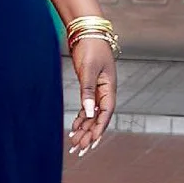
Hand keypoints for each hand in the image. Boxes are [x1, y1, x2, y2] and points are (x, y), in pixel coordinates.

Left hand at [68, 37, 115, 156]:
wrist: (88, 32)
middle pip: (98, 118)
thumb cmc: (90, 48)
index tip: (91, 143)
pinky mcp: (89, 87)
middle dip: (89, 135)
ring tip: (75, 144)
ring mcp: (97, 90)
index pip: (105, 114)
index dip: (98, 129)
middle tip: (79, 150)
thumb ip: (87, 91)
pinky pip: (86, 107)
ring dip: (84, 129)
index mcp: (109, 88)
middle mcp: (105, 92)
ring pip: (92, 115)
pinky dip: (81, 118)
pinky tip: (74, 128)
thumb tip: (88, 113)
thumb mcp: (87, 70)